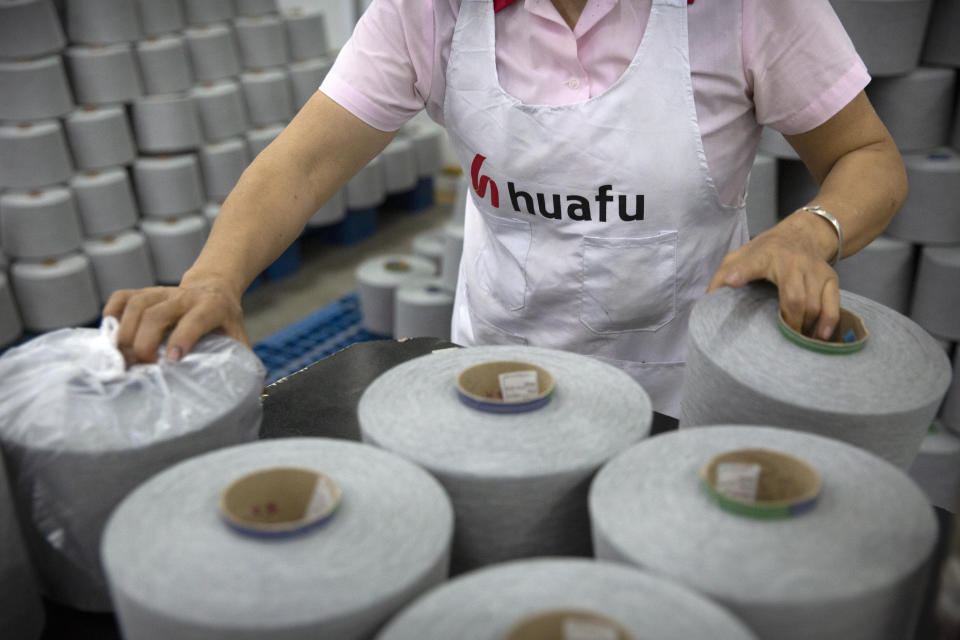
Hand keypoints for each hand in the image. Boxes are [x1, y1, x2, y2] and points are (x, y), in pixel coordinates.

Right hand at [102, 275, 247, 363]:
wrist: (214, 287)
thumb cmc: (225, 321)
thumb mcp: (238, 336)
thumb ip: (245, 361)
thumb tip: (260, 393)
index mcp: (211, 308)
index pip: (194, 321)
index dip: (181, 338)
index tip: (170, 361)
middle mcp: (184, 297)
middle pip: (156, 314)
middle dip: (144, 341)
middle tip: (140, 365)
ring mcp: (162, 292)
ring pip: (136, 305)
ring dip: (125, 331)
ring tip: (122, 356)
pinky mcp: (144, 291)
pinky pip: (122, 296)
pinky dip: (112, 313)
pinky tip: (110, 333)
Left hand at [707, 220, 839, 339]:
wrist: (803, 234)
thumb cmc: (765, 251)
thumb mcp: (739, 256)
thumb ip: (721, 278)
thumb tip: (706, 304)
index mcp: (762, 256)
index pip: (750, 264)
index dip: (741, 272)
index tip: (732, 281)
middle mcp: (791, 262)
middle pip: (793, 297)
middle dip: (789, 322)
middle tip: (782, 338)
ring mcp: (813, 270)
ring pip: (814, 304)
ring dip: (806, 327)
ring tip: (797, 341)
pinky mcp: (830, 277)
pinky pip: (833, 303)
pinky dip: (828, 322)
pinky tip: (821, 336)